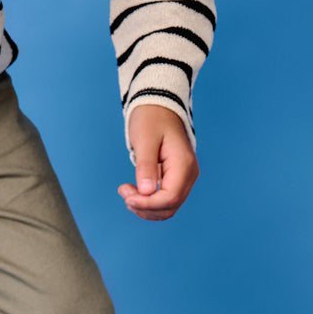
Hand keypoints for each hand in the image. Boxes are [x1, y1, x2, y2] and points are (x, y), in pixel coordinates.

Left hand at [117, 104, 198, 220]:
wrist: (158, 107)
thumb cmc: (151, 118)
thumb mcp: (145, 139)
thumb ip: (146, 165)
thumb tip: (146, 192)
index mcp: (183, 164)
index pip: (170, 198)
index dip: (148, 204)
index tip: (127, 197)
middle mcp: (188, 174)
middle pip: (170, 206)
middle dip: (145, 206)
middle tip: (123, 192)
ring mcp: (184, 177)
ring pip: (168, 207)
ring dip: (146, 207)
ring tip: (127, 192)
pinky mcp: (175, 178)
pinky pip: (165, 198)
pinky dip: (149, 201)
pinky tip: (135, 192)